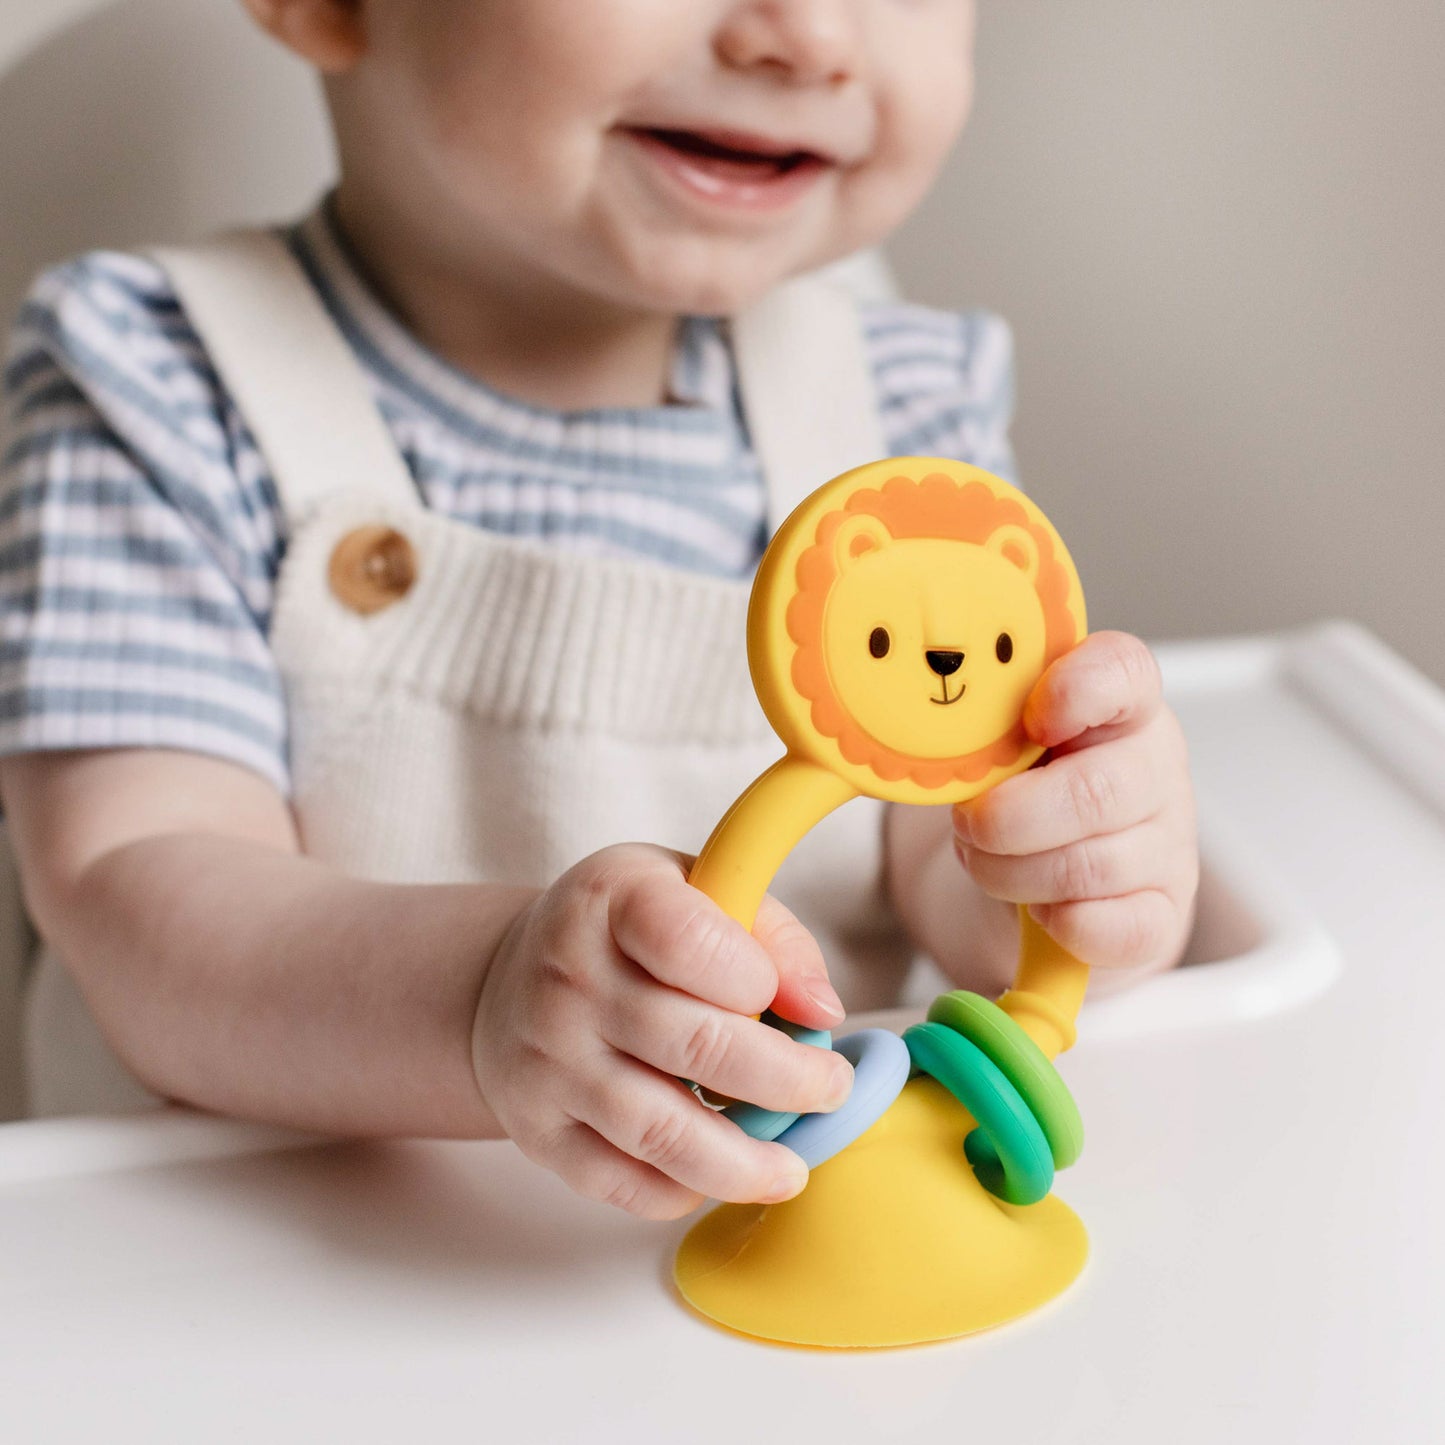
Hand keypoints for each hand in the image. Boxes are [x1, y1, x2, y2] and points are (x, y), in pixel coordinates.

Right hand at [471, 844, 852, 1219]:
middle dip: (787, 1081)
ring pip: (662, 1133)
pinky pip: (622, 1182)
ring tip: (791, 1169)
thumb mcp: (696, 888)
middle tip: (830, 1090)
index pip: (692, 945)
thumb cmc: (625, 932)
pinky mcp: (538, 1129)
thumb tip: (822, 1012)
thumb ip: (772, 936)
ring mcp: (548, 1059)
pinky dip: (683, 1190)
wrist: (507, 979)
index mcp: (612, 900)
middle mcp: (569, 978)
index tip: (792, 1004)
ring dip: (744, 1164)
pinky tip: (718, 1173)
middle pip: (696, 1046)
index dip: (761, 980)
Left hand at [952, 631, 1198, 981]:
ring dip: (1010, 873)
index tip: (1031, 720)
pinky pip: (1115, 929)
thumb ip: (991, 730)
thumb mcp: (1013, 745)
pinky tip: (1037, 909)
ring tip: (984, 861)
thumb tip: (938, 744)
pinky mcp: (1162, 912)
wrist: (1052, 872)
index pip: (1122, 670)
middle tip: (969, 823)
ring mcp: (1167, 843)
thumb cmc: (1030, 792)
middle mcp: (1153, 768)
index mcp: (1118, 705)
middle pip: (1095, 792)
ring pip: (1090, 868)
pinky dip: (1059, 923)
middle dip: (1007, 819)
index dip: (1075, 691)